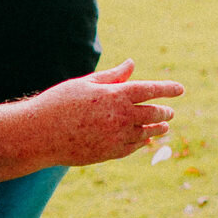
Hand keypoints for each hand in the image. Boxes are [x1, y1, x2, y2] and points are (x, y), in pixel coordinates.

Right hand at [0, 61, 183, 183]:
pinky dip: (141, 142)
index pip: (150, 89)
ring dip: (158, 128)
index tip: (180, 89)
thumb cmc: (58, 103)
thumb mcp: (85, 84)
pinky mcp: (109, 153)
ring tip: (164, 126)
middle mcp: (120, 116)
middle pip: (154, 113)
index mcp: (115, 95)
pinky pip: (133, 147)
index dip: (168, 89)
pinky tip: (144, 140)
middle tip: (169, 111)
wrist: (37, 134)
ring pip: (147, 133)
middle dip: (164, 111)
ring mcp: (116, 136)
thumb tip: (131, 64)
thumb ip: (112, 76)